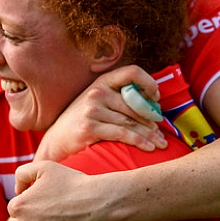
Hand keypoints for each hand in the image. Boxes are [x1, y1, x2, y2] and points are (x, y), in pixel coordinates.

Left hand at [7, 161, 110, 220]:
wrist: (97, 203)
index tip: (39, 202)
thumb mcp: (44, 167)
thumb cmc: (72, 183)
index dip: (26, 204)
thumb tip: (17, 189)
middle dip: (24, 220)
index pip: (13, 209)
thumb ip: (23, 173)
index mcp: (19, 205)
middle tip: (42, 215)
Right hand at [34, 64, 166, 162]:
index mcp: (102, 81)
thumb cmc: (82, 122)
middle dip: (153, 120)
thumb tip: (152, 103)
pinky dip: (139, 142)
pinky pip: (122, 133)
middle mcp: (97, 92)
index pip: (132, 72)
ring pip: (131, 121)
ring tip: (161, 144)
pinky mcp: (90, 127)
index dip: (149, 83)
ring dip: (150, 134)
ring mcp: (92, 109)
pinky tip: (149, 148)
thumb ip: (118, 98)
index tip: (156, 99)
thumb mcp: (96, 102)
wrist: (56, 141)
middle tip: (163, 134)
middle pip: (136, 104)